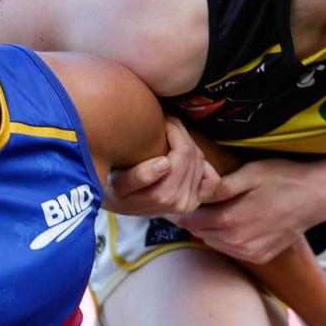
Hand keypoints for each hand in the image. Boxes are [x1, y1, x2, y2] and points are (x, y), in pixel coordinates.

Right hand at [104, 117, 219, 216]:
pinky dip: (204, 164)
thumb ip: (139, 176)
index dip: (174, 129)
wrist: (117, 204)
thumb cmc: (113, 187)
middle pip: (193, 154)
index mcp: (163, 195)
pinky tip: (185, 156)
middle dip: (181, 132)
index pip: (183, 152)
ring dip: (188, 143)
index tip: (160, 120)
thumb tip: (165, 164)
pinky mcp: (196, 201)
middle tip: (165, 122)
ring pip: (201, 160)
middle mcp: (181, 202)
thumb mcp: (117, 182)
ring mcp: (191, 203)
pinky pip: (213, 179)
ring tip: (170, 135)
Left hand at [172, 157, 325, 262]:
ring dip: (209, 229)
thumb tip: (195, 192)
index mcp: (230, 220)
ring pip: (213, 242)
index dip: (182, 208)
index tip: (180, 196)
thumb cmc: (282, 178)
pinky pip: (231, 249)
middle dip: (193, 218)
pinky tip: (232, 221)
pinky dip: (226, 238)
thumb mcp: (250, 174)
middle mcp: (238, 242)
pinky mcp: (260, 257)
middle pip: (200, 232)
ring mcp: (250, 253)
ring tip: (212, 209)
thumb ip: (221, 187)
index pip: (190, 220)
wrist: (317, 197)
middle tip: (191, 201)